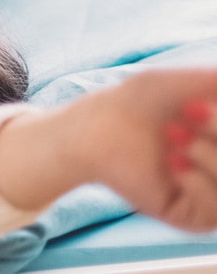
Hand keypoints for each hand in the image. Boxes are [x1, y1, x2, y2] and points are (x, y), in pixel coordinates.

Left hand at [75, 69, 216, 230]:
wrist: (96, 126)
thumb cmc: (140, 101)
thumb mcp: (190, 84)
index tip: (200, 104)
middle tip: (192, 112)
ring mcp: (211, 195)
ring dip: (213, 157)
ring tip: (175, 135)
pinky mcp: (192, 216)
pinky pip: (216, 211)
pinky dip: (200, 182)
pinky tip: (173, 163)